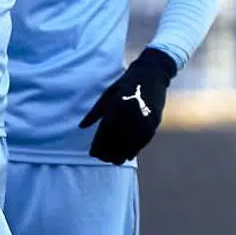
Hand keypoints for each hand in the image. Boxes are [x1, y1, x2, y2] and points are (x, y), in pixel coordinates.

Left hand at [79, 48, 176, 164]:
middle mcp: (131, 113)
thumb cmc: (126, 83)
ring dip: (122, 154)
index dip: (99, 145)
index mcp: (117, 105)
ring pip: (131, 143)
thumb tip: (81, 126)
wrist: (152, 73)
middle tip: (103, 159)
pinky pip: (143, 140)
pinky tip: (128, 155)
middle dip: (109, 152)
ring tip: (115, 161)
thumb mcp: (108, 94)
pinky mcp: (154, 121)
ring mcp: (144, 118)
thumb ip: (95, 112)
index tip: (93, 153)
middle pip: (118, 141)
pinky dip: (135, 149)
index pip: (105, 132)